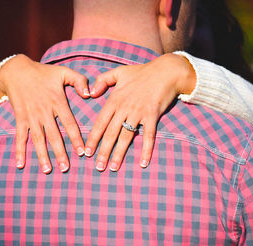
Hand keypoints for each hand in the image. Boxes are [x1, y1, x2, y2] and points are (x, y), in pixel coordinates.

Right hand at [0, 54, 89, 172]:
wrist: (17, 70)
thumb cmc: (44, 72)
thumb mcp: (64, 72)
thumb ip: (79, 80)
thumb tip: (89, 94)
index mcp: (57, 101)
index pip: (69, 123)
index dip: (75, 138)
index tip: (82, 152)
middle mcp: (44, 111)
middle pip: (53, 135)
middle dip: (60, 153)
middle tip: (65, 168)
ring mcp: (31, 116)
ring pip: (38, 139)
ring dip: (42, 155)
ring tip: (48, 170)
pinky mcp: (20, 118)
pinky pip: (20, 136)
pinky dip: (19, 150)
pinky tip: (20, 164)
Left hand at [84, 53, 195, 170]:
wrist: (165, 71)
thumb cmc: (142, 72)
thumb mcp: (119, 72)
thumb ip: (102, 80)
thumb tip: (91, 93)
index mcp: (115, 99)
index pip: (100, 122)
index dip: (93, 138)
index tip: (87, 152)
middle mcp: (124, 107)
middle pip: (111, 133)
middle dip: (103, 151)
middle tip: (98, 167)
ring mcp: (138, 112)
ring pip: (126, 136)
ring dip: (119, 153)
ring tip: (114, 167)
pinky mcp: (152, 115)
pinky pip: (148, 135)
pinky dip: (146, 149)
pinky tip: (143, 163)